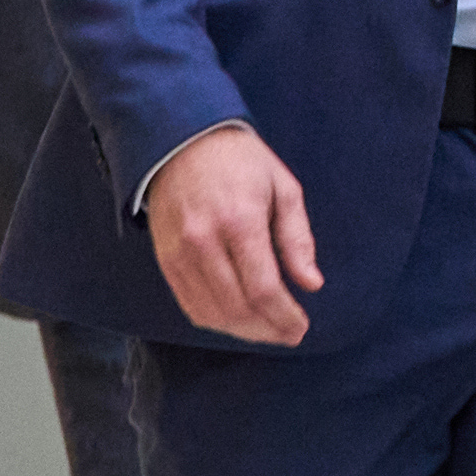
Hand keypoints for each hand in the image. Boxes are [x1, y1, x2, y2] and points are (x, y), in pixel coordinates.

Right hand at [146, 123, 318, 345]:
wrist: (181, 141)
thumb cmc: (242, 163)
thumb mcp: (284, 189)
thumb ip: (297, 240)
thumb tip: (312, 284)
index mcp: (240, 221)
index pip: (263, 288)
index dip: (284, 316)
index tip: (301, 327)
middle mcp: (204, 240)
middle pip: (236, 306)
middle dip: (267, 329)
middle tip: (290, 335)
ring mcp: (179, 251)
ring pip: (210, 311)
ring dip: (242, 331)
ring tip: (268, 331)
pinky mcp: (164, 257)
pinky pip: (188, 302)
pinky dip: (214, 319)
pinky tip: (238, 320)